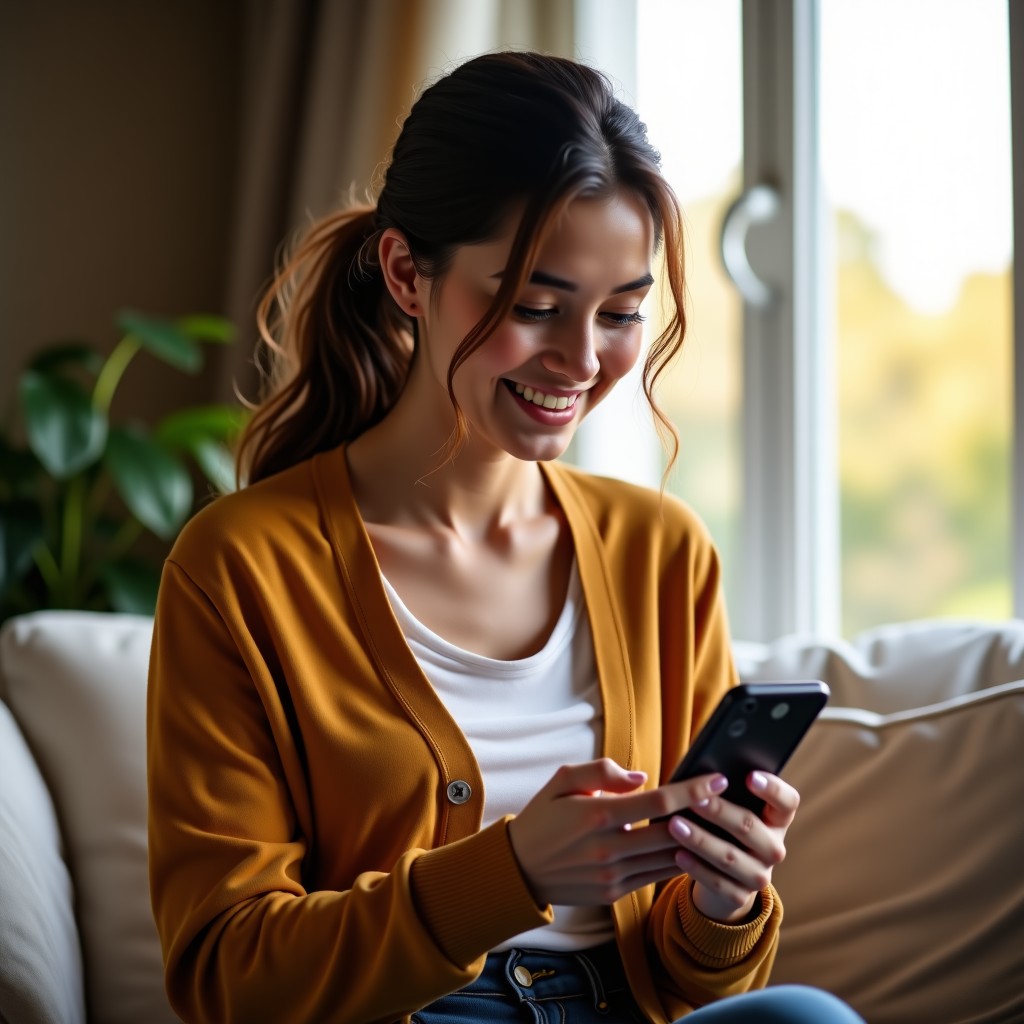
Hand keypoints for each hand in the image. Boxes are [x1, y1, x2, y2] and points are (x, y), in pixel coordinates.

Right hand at [507, 758, 729, 906]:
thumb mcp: (563, 781)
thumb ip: (602, 772)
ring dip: (696, 844)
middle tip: (731, 804)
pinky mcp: (613, 894)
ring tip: (721, 827)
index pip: (657, 803)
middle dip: (705, 819)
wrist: (518, 869)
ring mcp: (612, 876)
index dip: (692, 791)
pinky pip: (653, 876)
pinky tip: (691, 848)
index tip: (718, 779)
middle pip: (671, 835)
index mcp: (597, 816)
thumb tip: (641, 777)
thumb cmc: (542, 817)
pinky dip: (675, 863)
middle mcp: (608, 849)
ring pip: (668, 861)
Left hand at [667, 771, 797, 922]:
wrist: (722, 873)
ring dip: (700, 840)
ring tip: (674, 824)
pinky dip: (696, 867)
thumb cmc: (722, 826)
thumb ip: (724, 791)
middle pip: (750, 826)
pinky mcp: (740, 896)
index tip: (749, 776)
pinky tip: (678, 854)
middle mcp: (774, 848)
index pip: (787, 801)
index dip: (772, 788)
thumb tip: (702, 774)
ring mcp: (760, 875)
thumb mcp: (731, 808)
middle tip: (694, 799)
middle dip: (719, 812)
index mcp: (777, 819)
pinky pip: (717, 882)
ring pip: (730, 856)